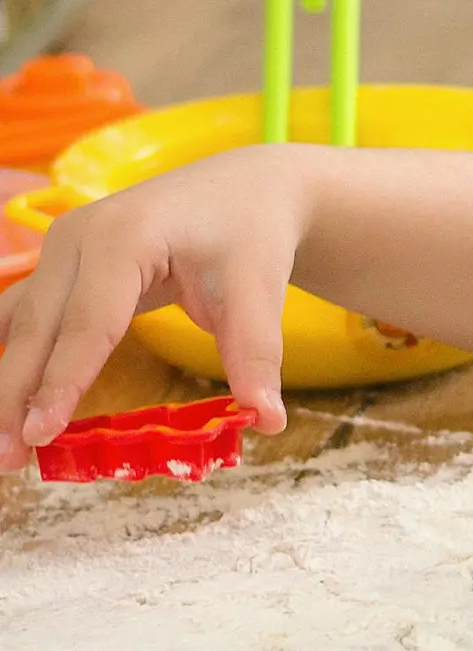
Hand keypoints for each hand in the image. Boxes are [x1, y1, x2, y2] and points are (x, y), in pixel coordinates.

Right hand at [0, 145, 306, 466]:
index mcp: (123, 240)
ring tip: (0, 443)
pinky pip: (26, 316)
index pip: (87, 324)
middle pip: (38, 327)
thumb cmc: (248, 238)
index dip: (63, 381)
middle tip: (8, 455)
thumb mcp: (260, 292)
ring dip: (6, 382)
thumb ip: (257, 355)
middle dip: (16, 393)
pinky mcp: (63, 266)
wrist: (243, 194)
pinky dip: (14, 358)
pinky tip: (6, 401)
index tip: (42, 431)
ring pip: (21, 324)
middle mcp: (77, 239)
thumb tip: (268, 420)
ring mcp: (62, 250)